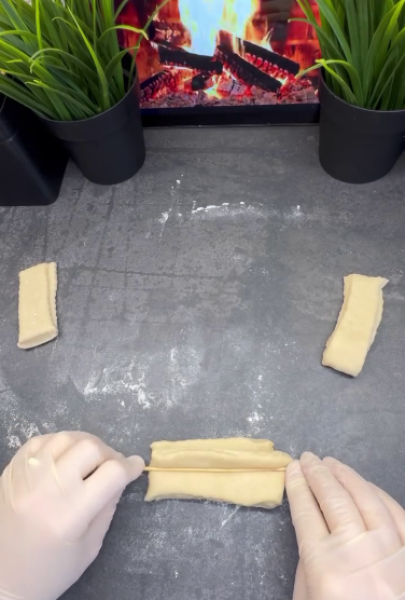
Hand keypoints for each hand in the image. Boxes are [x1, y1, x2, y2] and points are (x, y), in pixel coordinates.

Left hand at [0, 431, 143, 599]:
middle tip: (111, 468)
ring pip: (67, 437)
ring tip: (89, 461)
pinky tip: (65, 458)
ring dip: (85, 445)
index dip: (130, 467)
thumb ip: (108, 508)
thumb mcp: (89, 547)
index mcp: (70, 514)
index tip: (136, 467)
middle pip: (90, 447)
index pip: (111, 473)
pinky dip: (60, 444)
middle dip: (109, 455)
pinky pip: (42, 440)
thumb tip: (122, 477)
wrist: (1, 578)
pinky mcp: (12, 470)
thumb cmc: (50, 570)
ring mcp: (26, 475)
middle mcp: (47, 488)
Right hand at [286, 452, 404, 599]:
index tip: (291, 469)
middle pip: (334, 498)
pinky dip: (377, 493)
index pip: (306, 511)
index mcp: (325, 566)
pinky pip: (395, 512)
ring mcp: (390, 550)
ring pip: (366, 497)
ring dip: (346, 475)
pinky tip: (364, 484)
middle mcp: (358, 551)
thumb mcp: (308, 598)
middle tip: (307, 458)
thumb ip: (310, 562)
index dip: (297, 486)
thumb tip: (315, 525)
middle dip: (318, 473)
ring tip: (331, 463)